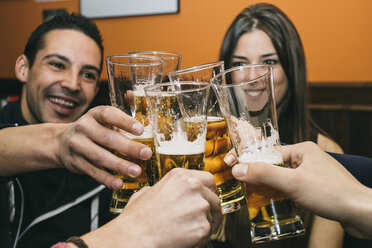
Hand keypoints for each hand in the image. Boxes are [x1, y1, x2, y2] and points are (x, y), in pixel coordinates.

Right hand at [56, 105, 151, 189]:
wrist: (61, 142)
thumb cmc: (92, 128)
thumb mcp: (103, 117)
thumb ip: (121, 109)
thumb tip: (133, 94)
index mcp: (94, 114)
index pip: (109, 114)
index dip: (125, 121)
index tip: (141, 129)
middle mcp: (84, 128)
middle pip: (107, 138)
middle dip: (128, 147)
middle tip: (146, 153)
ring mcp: (78, 146)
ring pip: (100, 156)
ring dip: (119, 165)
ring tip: (136, 171)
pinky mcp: (76, 163)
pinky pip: (93, 172)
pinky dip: (107, 178)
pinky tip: (119, 183)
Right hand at [81, 168, 222, 247]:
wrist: (134, 237)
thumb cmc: (137, 218)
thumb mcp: (148, 192)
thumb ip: (166, 187)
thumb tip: (171, 192)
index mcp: (180, 176)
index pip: (208, 179)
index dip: (209, 191)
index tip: (209, 198)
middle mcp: (193, 187)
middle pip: (214, 198)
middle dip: (210, 210)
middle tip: (197, 220)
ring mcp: (200, 206)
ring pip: (212, 216)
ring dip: (203, 224)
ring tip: (183, 230)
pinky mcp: (203, 226)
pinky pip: (208, 232)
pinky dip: (200, 238)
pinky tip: (184, 237)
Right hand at [231, 141, 371, 238]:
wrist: (360, 212)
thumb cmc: (331, 193)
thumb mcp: (292, 182)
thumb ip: (264, 174)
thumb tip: (238, 168)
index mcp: (302, 149)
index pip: (268, 153)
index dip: (250, 161)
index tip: (233, 167)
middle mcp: (307, 158)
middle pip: (274, 165)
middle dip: (259, 175)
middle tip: (242, 184)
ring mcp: (313, 172)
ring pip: (283, 177)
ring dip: (270, 186)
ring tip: (255, 194)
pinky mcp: (317, 186)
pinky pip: (293, 186)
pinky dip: (283, 193)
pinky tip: (276, 201)